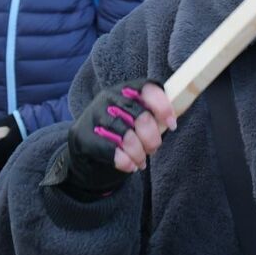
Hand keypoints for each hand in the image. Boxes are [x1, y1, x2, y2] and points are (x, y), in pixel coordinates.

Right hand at [63, 80, 175, 197]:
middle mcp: (108, 98)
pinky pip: (112, 151)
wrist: (84, 153)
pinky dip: (126, 162)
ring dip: (139, 154)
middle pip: (141, 117)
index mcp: (125, 89)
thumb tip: (172, 120)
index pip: (148, 88)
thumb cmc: (118, 134)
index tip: (172, 125)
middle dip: (152, 139)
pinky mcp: (83, 137)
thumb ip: (151, 115)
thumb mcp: (134, 118)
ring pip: (128, 137)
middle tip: (153, 149)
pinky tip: (129, 166)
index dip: (163, 107)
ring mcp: (94, 116)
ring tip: (140, 161)